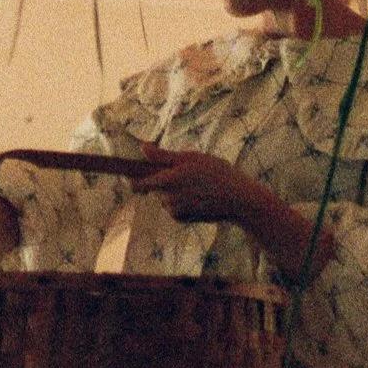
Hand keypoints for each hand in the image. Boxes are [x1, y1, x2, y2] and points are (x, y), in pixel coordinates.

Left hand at [130, 142, 269, 225]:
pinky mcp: (182, 219)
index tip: (128, 173)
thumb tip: (142, 148)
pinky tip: (198, 197)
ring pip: (165, 198)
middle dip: (162, 181)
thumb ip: (163, 156)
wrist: (238, 200)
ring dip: (174, 191)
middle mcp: (168, 198)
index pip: (138, 183)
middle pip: (153, 189)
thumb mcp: (191, 158)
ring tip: (197, 184)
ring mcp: (175, 210)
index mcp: (168, 180)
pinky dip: (182, 202)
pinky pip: (173, 208)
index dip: (133, 178)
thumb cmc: (217, 173)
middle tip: (183, 174)